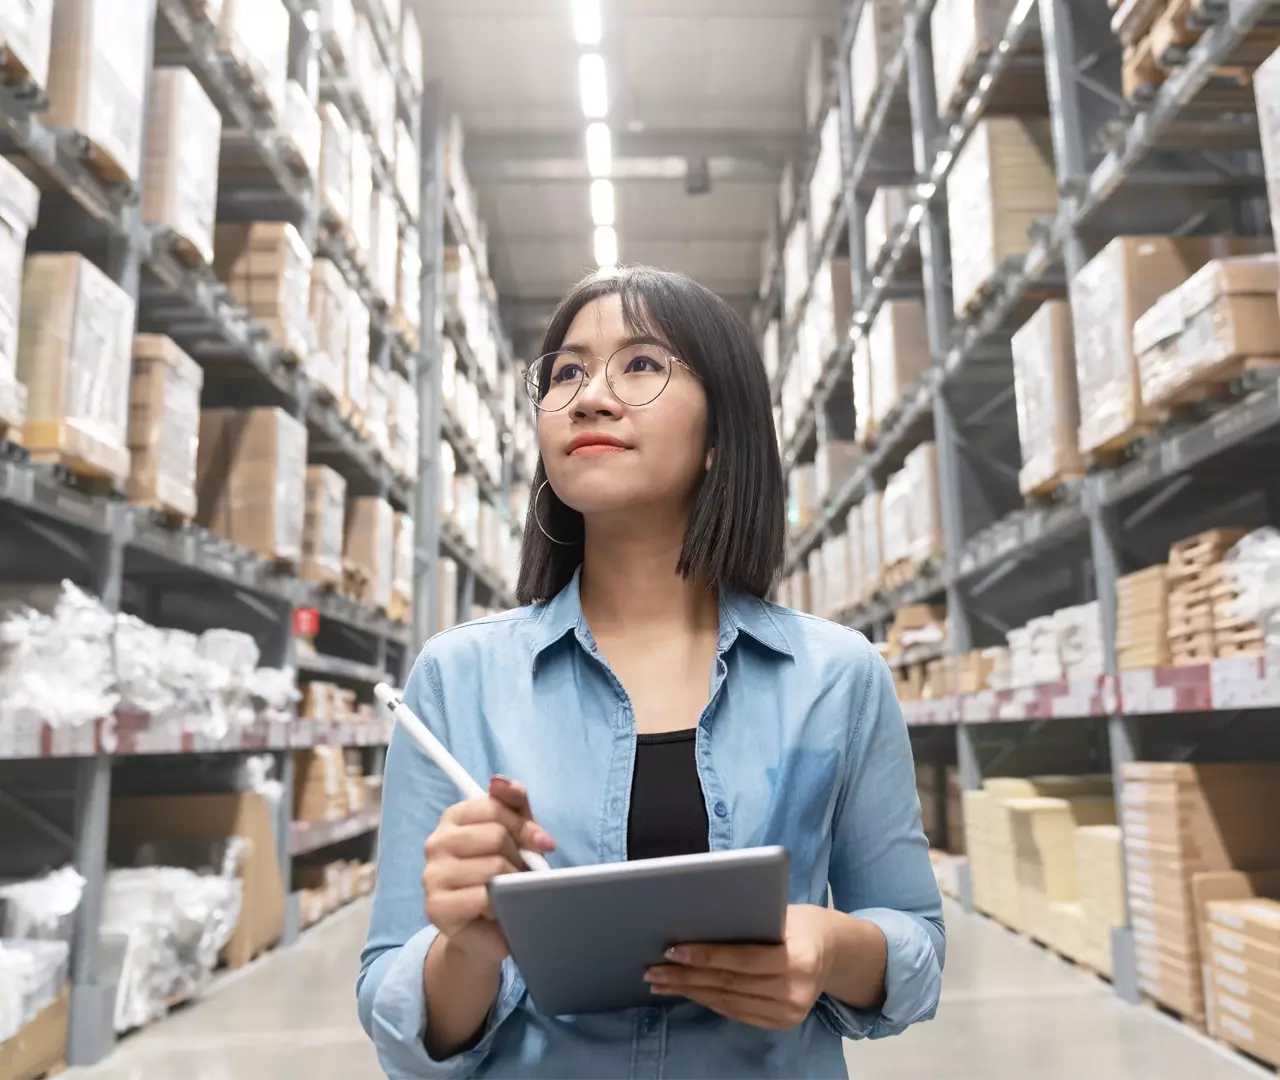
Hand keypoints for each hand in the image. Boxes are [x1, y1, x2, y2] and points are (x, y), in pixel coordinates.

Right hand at [422, 776, 555, 966]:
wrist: (489, 932)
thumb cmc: (504, 877)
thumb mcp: (516, 835)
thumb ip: (513, 804)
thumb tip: (500, 781)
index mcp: (454, 818)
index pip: (494, 805)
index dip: (524, 825)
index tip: (542, 843)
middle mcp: (436, 842)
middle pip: (496, 835)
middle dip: (520, 856)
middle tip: (521, 873)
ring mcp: (432, 875)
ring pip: (493, 866)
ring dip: (513, 883)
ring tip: (509, 891)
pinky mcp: (436, 907)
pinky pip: (483, 897)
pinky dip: (501, 905)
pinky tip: (498, 910)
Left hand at [645, 905, 836, 1030]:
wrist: (834, 951)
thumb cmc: (799, 923)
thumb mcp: (781, 913)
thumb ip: (747, 922)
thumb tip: (695, 921)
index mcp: (797, 958)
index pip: (742, 960)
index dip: (704, 955)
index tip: (672, 950)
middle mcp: (795, 990)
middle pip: (729, 984)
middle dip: (686, 977)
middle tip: (653, 969)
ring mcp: (790, 1012)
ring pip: (729, 1002)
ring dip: (690, 992)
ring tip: (661, 983)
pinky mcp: (783, 1023)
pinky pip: (737, 1013)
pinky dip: (709, 1001)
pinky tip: (688, 992)